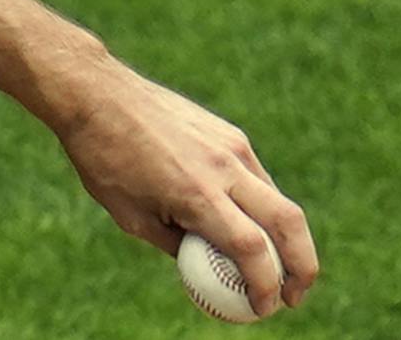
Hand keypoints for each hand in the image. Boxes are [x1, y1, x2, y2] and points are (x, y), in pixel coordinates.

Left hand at [55, 63, 317, 317]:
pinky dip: (264, 205)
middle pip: (288, 224)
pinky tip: (247, 220)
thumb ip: (174, 243)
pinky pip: (257, 176)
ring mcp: (230, 146)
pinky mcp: (228, 131)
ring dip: (287, 236)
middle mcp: (223, 168)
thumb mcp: (130, 215)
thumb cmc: (103, 157)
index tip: (264, 308)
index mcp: (197, 194)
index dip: (266, 286)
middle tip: (294, 295)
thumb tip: (205, 267)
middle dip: (304, 267)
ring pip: (278, 198)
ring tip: (275, 263)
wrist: (96, 93)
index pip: (252, 250)